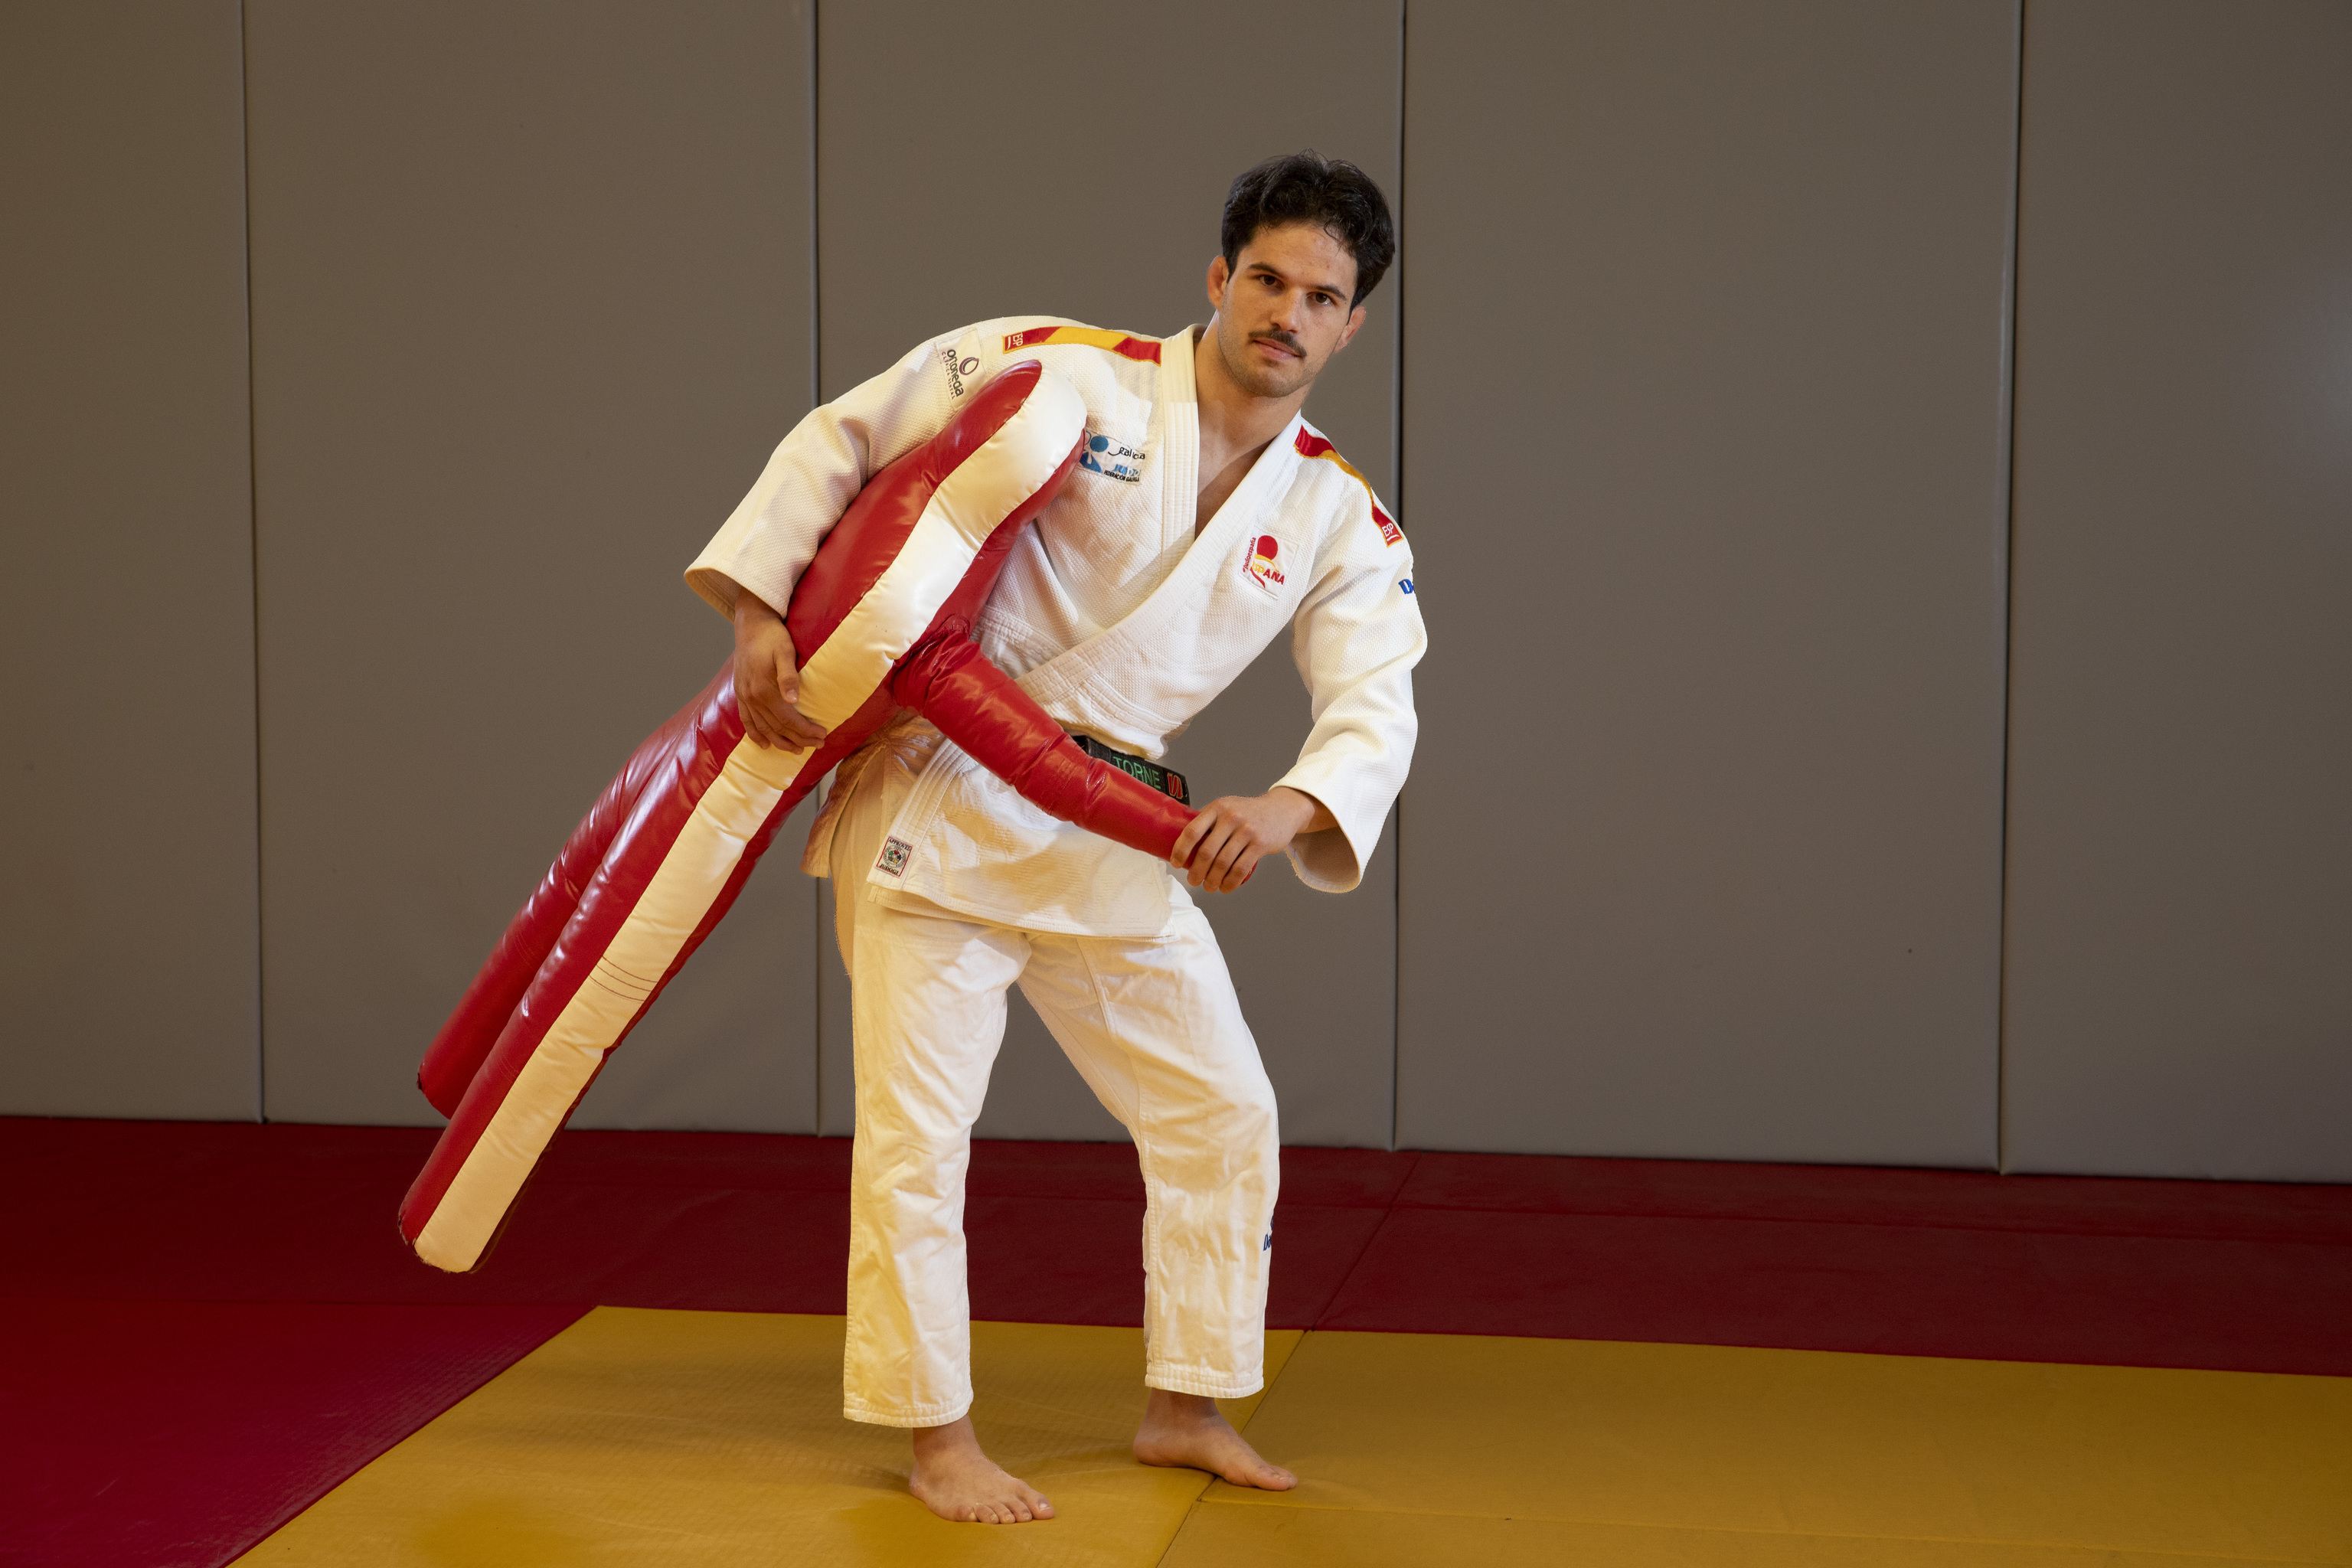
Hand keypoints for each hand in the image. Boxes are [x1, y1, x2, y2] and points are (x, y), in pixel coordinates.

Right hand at [731, 588, 828, 751]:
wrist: (751, 623)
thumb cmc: (772, 635)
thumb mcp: (785, 651)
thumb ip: (789, 677)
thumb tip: (794, 701)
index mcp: (764, 689)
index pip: (788, 719)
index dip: (805, 730)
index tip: (822, 736)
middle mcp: (752, 696)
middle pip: (777, 726)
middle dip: (799, 738)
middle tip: (818, 744)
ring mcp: (744, 696)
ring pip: (762, 727)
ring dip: (780, 741)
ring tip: (797, 749)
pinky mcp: (740, 693)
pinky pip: (746, 720)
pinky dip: (755, 734)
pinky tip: (764, 744)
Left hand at [1171, 787, 1330, 893]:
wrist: (1281, 809)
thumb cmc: (1248, 812)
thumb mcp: (1227, 807)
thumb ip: (1209, 821)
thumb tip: (1184, 842)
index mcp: (1217, 807)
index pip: (1192, 831)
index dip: (1181, 850)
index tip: (1176, 863)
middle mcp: (1231, 817)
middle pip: (1206, 852)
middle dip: (1196, 871)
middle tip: (1193, 881)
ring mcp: (1247, 830)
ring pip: (1223, 863)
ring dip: (1212, 880)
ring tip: (1208, 887)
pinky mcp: (1261, 844)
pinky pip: (1241, 869)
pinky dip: (1230, 882)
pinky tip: (1225, 888)